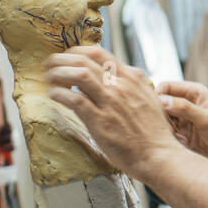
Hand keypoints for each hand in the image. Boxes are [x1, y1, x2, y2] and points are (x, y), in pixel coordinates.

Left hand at [42, 46, 179, 178]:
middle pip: (84, 60)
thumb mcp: (149, 99)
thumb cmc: (154, 133)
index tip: (67, 57)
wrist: (158, 155)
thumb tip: (123, 74)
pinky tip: (54, 95)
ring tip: (48, 78)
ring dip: (58, 73)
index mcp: (132, 79)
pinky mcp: (100, 120)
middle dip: (61, 59)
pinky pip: (75, 99)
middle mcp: (120, 86)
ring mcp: (110, 102)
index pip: (99, 53)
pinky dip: (60, 94)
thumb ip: (134, 85)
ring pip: (78, 74)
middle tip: (50, 65)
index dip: (77, 51)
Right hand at [155, 79, 207, 166]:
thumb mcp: (206, 119)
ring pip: (163, 119)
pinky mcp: (183, 134)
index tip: (151, 109)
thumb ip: (184, 108)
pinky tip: (177, 144)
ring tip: (171, 136)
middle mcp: (187, 103)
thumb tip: (162, 100)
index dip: (157, 95)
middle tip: (158, 125)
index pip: (166, 87)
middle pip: (162, 103)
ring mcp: (184, 119)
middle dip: (157, 114)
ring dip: (163, 127)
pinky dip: (168, 137)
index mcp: (194, 92)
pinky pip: (168, 133)